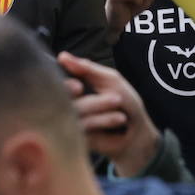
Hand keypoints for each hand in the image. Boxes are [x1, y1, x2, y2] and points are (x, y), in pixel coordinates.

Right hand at [58, 53, 159, 175]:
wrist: (137, 132)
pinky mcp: (78, 138)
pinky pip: (82, 126)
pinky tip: (120, 118)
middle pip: (61, 95)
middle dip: (72, 92)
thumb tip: (62, 56)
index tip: (78, 85)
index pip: (57, 80)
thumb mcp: (110, 80)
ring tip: (118, 101)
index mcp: (74, 88)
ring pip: (74, 110)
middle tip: (85, 91)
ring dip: (98, 104)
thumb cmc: (125, 103)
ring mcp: (71, 123)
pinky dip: (103, 120)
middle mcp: (68, 104)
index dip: (63, 82)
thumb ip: (87, 68)